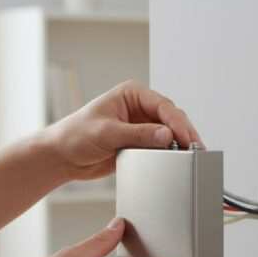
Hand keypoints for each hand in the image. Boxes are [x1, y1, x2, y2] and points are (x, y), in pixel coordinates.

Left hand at [44, 80, 204, 179]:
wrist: (62, 157)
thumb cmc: (75, 136)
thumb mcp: (107, 133)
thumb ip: (138, 134)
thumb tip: (165, 134)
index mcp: (131, 94)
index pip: (162, 105)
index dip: (177, 122)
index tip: (186, 138)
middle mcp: (138, 108)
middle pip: (170, 118)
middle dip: (183, 133)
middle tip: (195, 150)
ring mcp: (140, 126)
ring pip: (168, 133)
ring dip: (178, 144)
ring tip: (191, 157)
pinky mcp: (139, 143)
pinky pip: (160, 147)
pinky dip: (169, 154)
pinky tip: (176, 162)